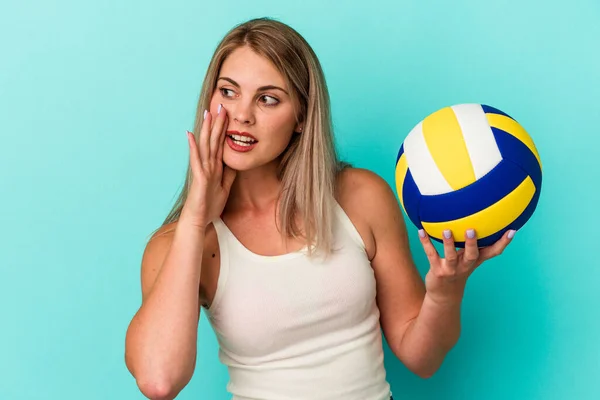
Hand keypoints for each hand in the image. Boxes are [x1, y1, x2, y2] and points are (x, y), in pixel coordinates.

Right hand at [181, 105, 236, 227]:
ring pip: (206, 145)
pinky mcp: (198, 177)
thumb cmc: (209, 205)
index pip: (220, 144)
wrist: (199, 220)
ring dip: (206, 129)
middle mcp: (208, 165)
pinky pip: (196, 160)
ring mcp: (202, 170)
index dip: (224, 129)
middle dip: (217, 123)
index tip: (227, 114)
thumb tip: (234, 163)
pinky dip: (193, 147)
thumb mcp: (224, 188)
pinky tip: (191, 134)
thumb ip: (228, 175)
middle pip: (213, 140)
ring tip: (207, 113)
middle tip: (220, 105)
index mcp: (215, 167)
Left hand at [419, 228, 514, 305]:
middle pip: (472, 255)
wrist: (444, 294)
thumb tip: (478, 221)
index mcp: (475, 261)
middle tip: (472, 230)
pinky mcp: (437, 271)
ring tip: (446, 230)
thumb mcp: (469, 259)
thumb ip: (475, 244)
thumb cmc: (458, 270)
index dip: (503, 243)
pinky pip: (431, 254)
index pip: (493, 252)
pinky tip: (421, 231)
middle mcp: (465, 266)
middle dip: (472, 244)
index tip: (512, 231)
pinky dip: (426, 243)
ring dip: (448, 244)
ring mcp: (451, 269)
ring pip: (451, 256)